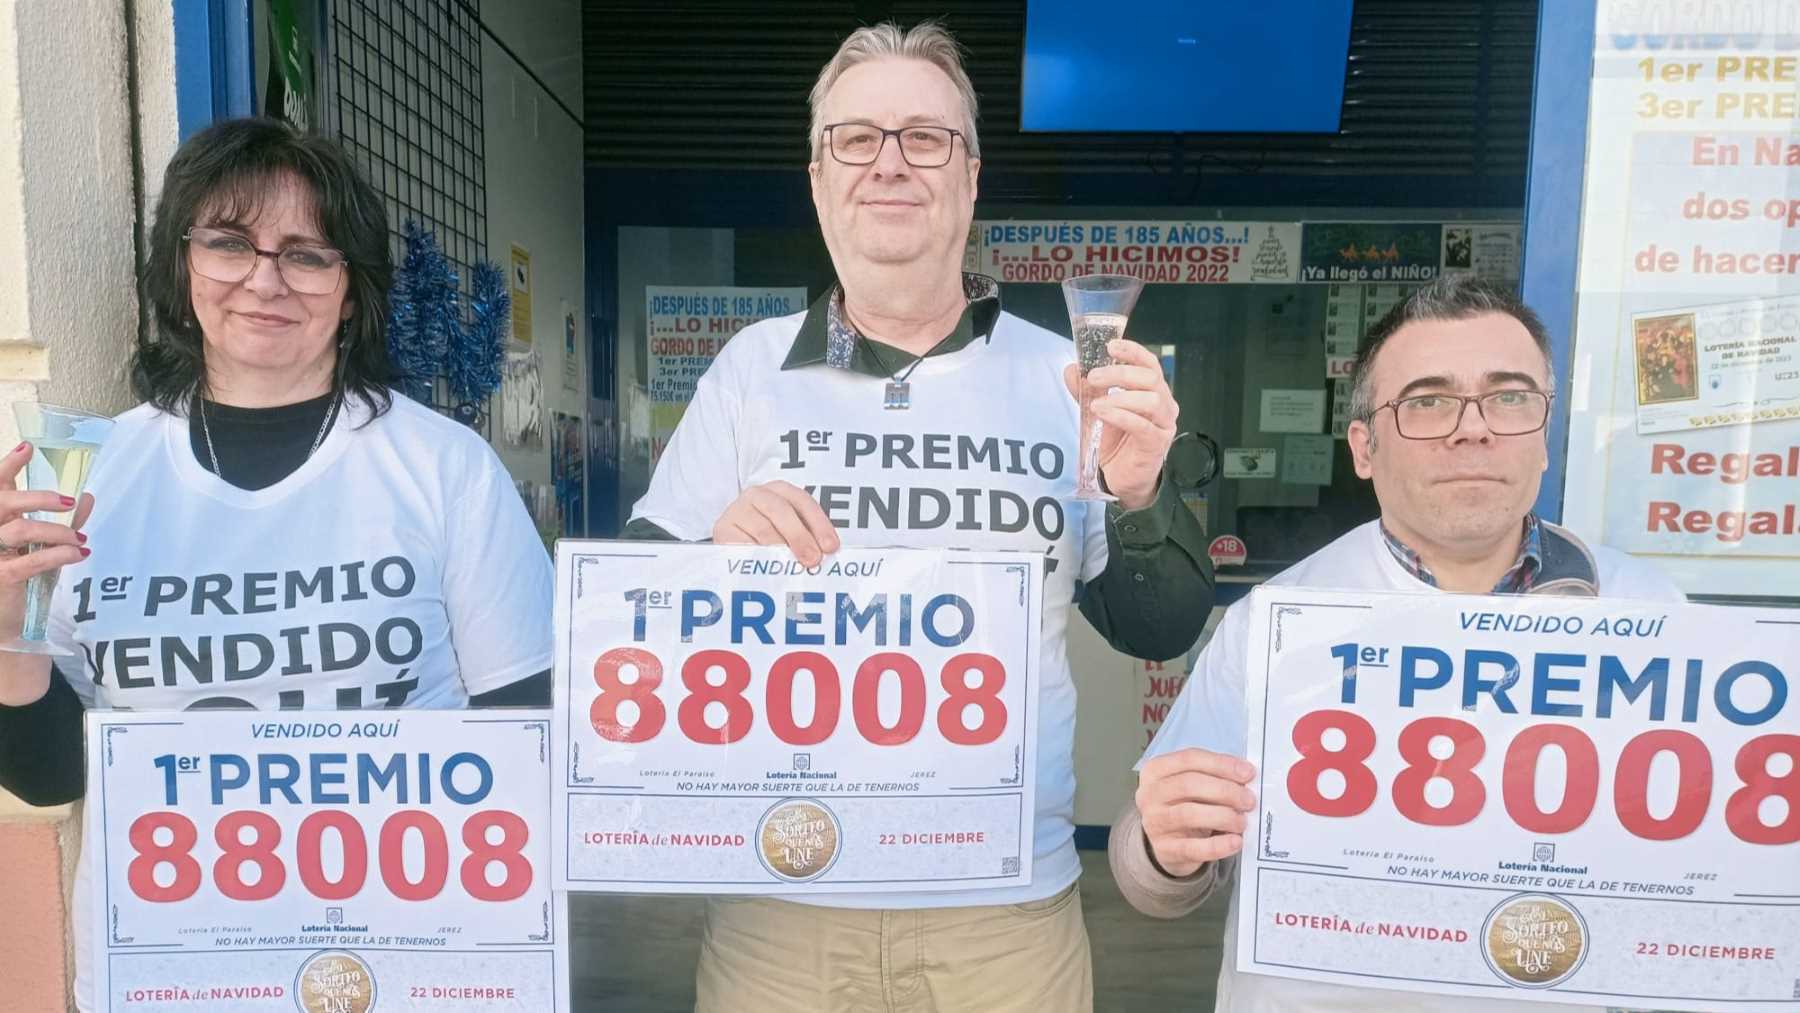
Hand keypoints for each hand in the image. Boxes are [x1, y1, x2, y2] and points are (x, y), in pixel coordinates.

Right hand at [0, 441, 92, 634]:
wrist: (6, 621)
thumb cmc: (20, 577)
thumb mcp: (41, 545)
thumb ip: (62, 522)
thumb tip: (86, 497)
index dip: (6, 465)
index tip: (27, 448)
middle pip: (3, 502)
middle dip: (38, 498)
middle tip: (68, 502)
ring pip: (20, 530)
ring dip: (57, 532)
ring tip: (80, 541)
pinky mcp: (0, 578)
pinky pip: (30, 561)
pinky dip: (58, 555)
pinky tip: (79, 554)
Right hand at [711, 480, 839, 567]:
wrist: (732, 539)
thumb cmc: (769, 535)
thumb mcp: (790, 530)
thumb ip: (807, 538)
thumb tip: (823, 557)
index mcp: (780, 491)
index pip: (802, 502)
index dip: (819, 524)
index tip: (830, 547)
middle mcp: (758, 495)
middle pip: (781, 511)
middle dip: (800, 536)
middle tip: (812, 560)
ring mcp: (738, 510)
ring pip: (762, 529)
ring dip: (780, 551)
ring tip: (792, 568)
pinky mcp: (723, 529)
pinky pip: (742, 545)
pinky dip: (757, 557)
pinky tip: (768, 570)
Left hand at [1063, 338, 1178, 509]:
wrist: (1120, 478)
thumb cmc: (1115, 441)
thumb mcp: (1097, 411)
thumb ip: (1086, 391)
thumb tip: (1072, 369)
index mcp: (1152, 391)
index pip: (1149, 363)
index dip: (1132, 352)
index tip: (1110, 346)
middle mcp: (1164, 404)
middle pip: (1149, 378)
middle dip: (1119, 373)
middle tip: (1093, 378)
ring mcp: (1164, 424)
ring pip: (1151, 400)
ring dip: (1120, 397)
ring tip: (1096, 404)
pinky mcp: (1157, 444)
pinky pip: (1142, 426)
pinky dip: (1121, 416)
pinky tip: (1103, 414)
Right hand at [1135, 747, 1256, 877]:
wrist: (1166, 841)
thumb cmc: (1185, 804)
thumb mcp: (1192, 784)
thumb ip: (1214, 776)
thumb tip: (1246, 775)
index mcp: (1156, 770)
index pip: (1189, 759)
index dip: (1221, 764)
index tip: (1248, 773)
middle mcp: (1149, 794)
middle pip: (1189, 785)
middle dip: (1225, 791)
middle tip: (1249, 800)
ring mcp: (1154, 823)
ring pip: (1189, 814)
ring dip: (1223, 816)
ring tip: (1242, 821)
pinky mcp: (1165, 850)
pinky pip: (1193, 848)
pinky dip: (1218, 845)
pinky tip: (1235, 842)